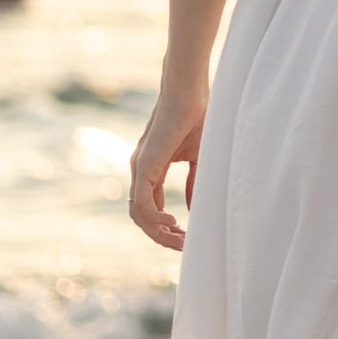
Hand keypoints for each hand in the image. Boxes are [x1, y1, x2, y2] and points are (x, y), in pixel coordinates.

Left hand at [128, 94, 204, 251]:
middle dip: (162, 236)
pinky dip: (154, 218)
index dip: (166, 227)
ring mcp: (139, 169)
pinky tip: (173, 223)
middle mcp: (140, 172)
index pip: (151, 208)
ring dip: (158, 232)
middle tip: (184, 245)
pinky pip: (142, 203)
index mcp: (151, 169)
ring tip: (181, 239)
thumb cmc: (197, 118)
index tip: (186, 237)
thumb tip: (194, 210)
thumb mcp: (198, 158)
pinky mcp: (143, 166)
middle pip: (142, 216)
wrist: (188, 92)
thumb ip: (194, 183)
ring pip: (139, 214)